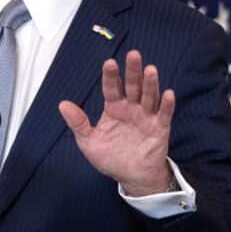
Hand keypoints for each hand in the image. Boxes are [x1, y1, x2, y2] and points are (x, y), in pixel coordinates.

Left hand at [58, 50, 174, 196]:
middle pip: (132, 86)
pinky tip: (168, 94)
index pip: (111, 88)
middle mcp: (131, 109)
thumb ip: (78, 123)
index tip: (109, 62)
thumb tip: (62, 104)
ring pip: (149, 97)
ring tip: (150, 70)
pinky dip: (166, 105)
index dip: (110, 76)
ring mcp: (146, 117)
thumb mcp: (88, 141)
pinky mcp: (159, 129)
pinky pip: (164, 115)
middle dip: (132, 71)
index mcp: (113, 108)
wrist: (130, 176)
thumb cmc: (110, 157)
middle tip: (133, 55)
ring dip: (150, 84)